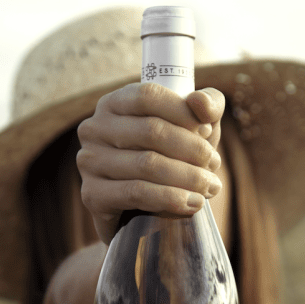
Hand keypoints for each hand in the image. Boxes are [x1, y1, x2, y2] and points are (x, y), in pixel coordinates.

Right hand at [76, 84, 224, 242]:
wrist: (147, 208)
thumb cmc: (173, 156)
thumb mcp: (194, 127)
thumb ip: (207, 106)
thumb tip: (200, 102)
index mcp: (114, 103)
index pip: (148, 95)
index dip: (183, 112)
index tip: (208, 131)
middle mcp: (94, 128)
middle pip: (151, 131)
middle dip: (192, 149)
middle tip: (214, 164)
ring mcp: (89, 162)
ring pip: (147, 164)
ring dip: (188, 177)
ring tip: (211, 187)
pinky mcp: (92, 194)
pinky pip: (136, 193)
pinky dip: (171, 198)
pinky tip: (193, 203)